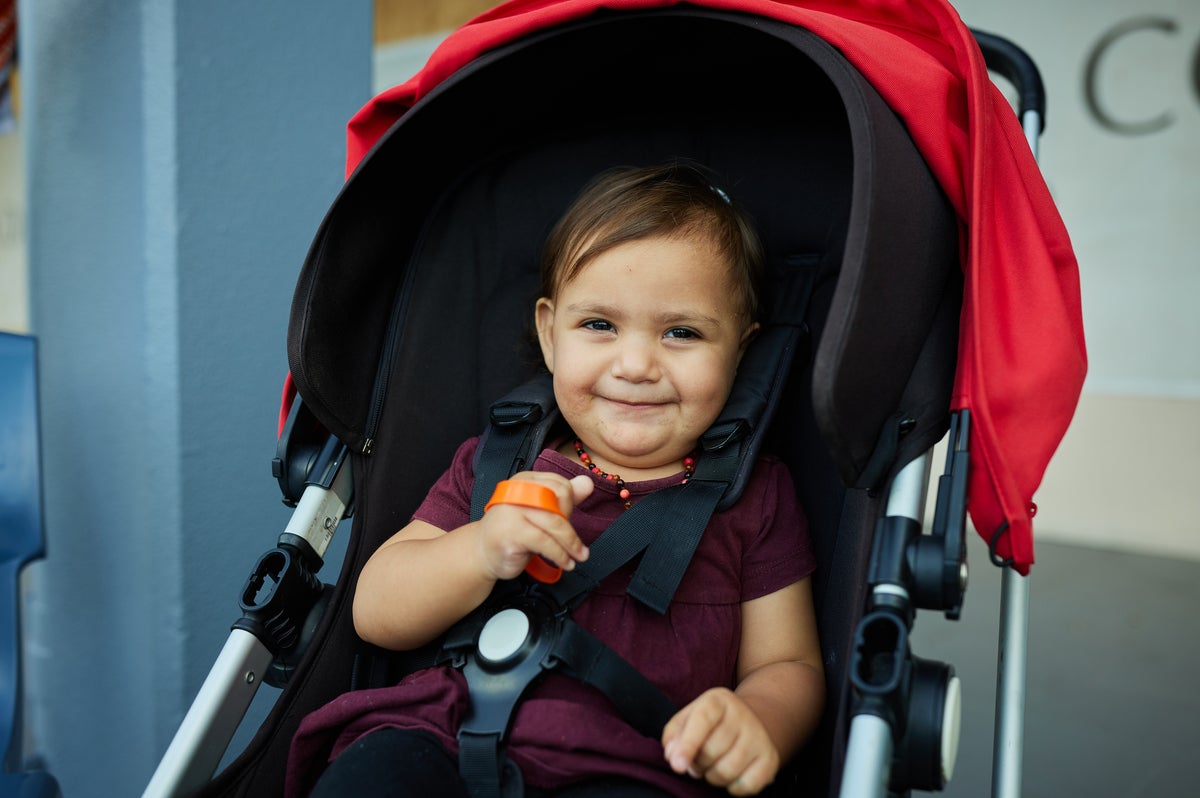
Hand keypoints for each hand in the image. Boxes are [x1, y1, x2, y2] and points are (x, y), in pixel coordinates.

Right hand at [473, 472, 591, 580]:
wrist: (482, 553)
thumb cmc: (515, 532)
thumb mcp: (541, 513)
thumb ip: (563, 498)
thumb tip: (588, 482)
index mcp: (525, 481)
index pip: (560, 484)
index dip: (570, 505)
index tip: (569, 521)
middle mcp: (517, 491)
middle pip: (559, 501)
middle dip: (571, 527)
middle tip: (578, 547)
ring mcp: (512, 511)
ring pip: (554, 523)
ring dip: (571, 544)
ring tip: (578, 557)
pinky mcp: (510, 532)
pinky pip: (545, 542)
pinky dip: (559, 555)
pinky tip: (565, 563)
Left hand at [662, 688, 780, 795]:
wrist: (749, 722)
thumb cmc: (710, 723)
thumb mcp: (689, 718)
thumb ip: (673, 734)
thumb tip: (672, 755)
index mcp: (718, 700)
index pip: (702, 721)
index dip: (687, 745)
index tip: (676, 765)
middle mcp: (742, 714)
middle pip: (710, 752)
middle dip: (697, 763)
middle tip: (699, 758)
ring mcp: (759, 736)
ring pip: (726, 772)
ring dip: (712, 776)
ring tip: (713, 764)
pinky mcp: (770, 758)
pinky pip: (746, 786)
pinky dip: (733, 788)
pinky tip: (732, 773)